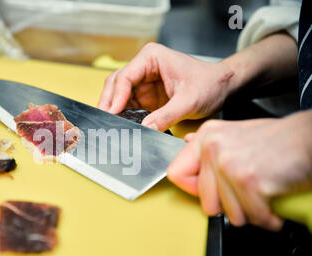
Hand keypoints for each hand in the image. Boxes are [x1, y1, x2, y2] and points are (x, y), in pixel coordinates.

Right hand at [98, 43, 234, 131]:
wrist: (221, 87)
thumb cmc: (209, 84)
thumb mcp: (189, 101)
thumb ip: (167, 115)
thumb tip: (146, 129)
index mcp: (151, 57)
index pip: (125, 76)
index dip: (116, 97)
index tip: (112, 114)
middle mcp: (143, 67)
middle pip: (115, 85)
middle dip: (109, 104)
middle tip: (104, 123)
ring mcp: (142, 81)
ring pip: (117, 96)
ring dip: (113, 111)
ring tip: (110, 127)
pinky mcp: (145, 96)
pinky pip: (127, 106)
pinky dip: (122, 117)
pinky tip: (121, 127)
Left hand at [167, 111, 311, 230]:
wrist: (309, 139)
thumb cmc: (277, 141)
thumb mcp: (236, 134)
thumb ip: (209, 143)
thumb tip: (185, 142)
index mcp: (206, 137)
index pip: (176, 174)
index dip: (194, 190)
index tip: (210, 191)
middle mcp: (212, 147)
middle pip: (204, 202)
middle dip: (229, 207)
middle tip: (246, 196)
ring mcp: (228, 163)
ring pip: (228, 213)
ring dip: (250, 213)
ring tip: (262, 197)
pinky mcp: (248, 179)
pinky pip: (252, 216)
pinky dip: (268, 218)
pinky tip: (273, 206)